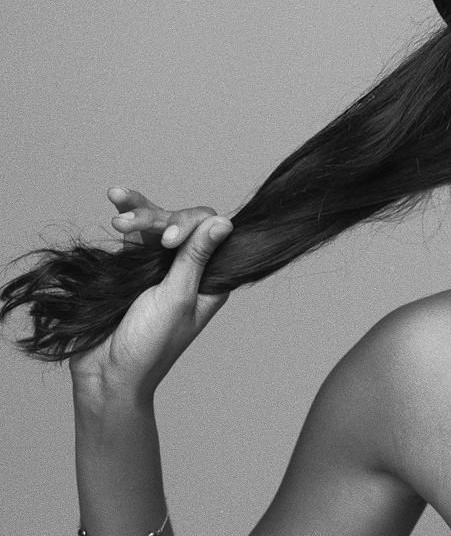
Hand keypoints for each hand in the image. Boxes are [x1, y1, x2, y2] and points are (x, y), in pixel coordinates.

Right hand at [69, 188, 231, 398]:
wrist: (106, 374)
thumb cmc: (149, 344)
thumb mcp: (175, 298)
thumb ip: (195, 259)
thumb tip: (224, 223)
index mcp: (211, 279)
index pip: (211, 232)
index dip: (191, 225)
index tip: (168, 240)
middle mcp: (190, 269)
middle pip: (183, 223)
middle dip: (158, 219)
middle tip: (128, 228)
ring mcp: (161, 267)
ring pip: (158, 225)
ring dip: (138, 214)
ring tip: (117, 220)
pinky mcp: (133, 267)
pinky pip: (135, 235)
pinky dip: (128, 215)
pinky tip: (116, 197)